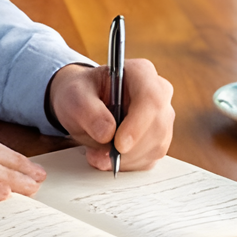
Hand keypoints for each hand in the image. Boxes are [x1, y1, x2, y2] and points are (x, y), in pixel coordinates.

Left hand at [47, 59, 173, 170]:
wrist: (81, 103)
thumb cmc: (80, 93)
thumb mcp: (74, 96)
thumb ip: (88, 111)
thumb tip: (107, 133)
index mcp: (141, 72)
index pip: (151, 99)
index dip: (138, 125)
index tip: (118, 145)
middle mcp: (158, 93)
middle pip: (158, 127)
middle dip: (129, 149)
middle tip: (99, 155)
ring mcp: (161, 117)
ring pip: (156, 146)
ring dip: (126, 159)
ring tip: (96, 154)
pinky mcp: (158, 139)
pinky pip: (150, 158)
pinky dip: (127, 164)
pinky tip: (108, 157)